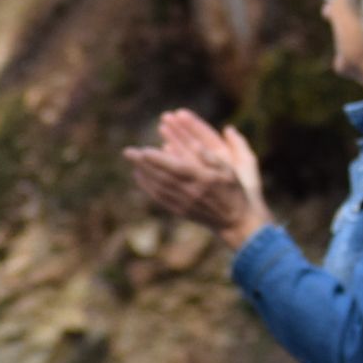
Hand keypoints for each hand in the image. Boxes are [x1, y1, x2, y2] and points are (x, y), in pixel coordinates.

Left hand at [124, 110, 272, 249]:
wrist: (234, 220)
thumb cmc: (233, 190)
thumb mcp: (228, 170)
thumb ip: (210, 156)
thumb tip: (194, 142)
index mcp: (204, 179)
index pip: (177, 168)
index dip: (159, 160)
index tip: (144, 149)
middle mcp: (192, 192)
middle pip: (162, 177)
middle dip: (143, 164)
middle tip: (128, 151)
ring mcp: (184, 203)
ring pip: (158, 187)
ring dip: (143, 173)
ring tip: (132, 160)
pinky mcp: (179, 211)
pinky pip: (159, 198)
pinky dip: (147, 186)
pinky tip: (139, 175)